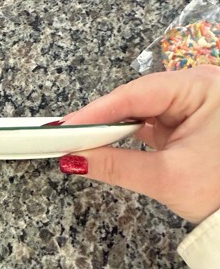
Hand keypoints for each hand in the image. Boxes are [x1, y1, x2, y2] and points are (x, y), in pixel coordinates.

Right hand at [60, 65, 219, 223]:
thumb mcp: (167, 179)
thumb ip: (117, 167)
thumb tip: (74, 160)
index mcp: (203, 89)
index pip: (137, 94)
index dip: (97, 110)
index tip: (66, 126)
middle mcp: (195, 89)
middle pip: (134, 98)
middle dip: (100, 119)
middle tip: (67, 135)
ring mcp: (188, 104)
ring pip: (136, 109)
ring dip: (109, 127)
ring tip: (81, 139)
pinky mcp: (180, 119)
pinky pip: (143, 121)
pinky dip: (123, 133)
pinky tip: (105, 141)